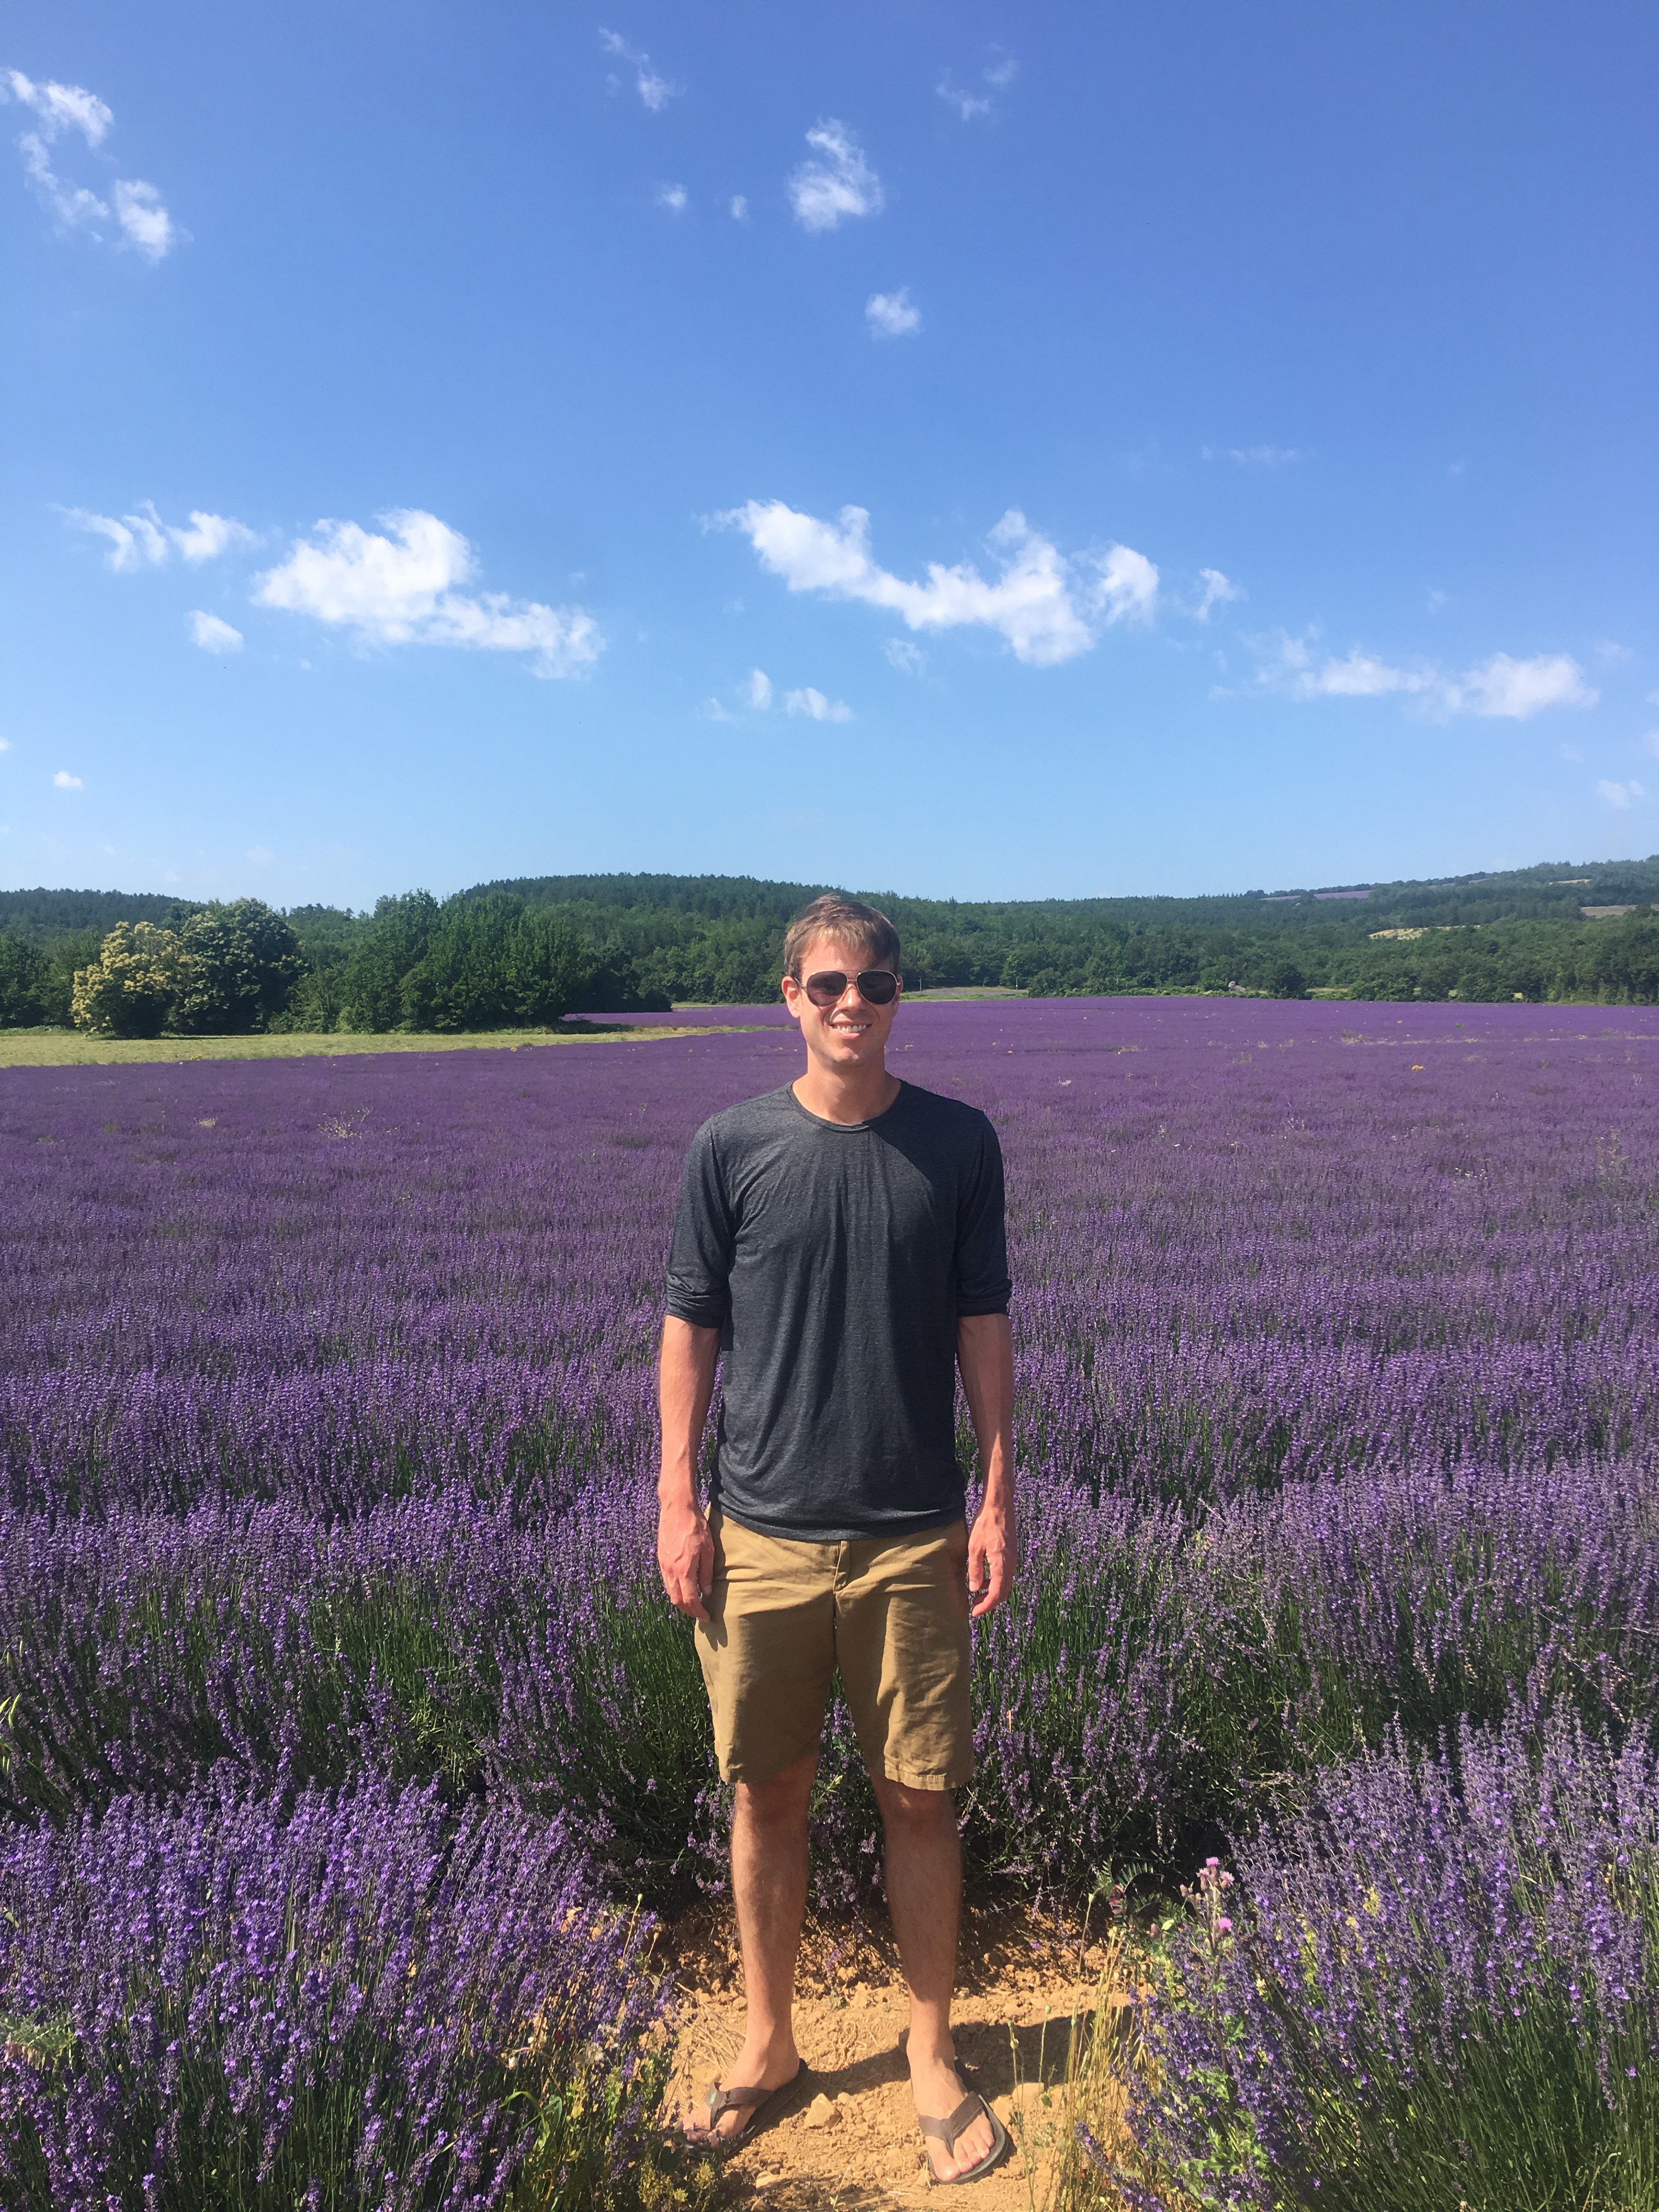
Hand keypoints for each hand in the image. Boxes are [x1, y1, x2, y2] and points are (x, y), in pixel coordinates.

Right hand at [657, 1493, 714, 1621]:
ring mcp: (663, 1565)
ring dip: (680, 1602)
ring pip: (669, 1592)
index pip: (690, 1599)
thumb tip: (707, 1592)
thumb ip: (706, 1573)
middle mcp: (670, 1570)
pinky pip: (666, 1581)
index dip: (698, 1611)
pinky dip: (674, 1590)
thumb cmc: (696, 1526)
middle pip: (677, 1600)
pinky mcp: (660, 1559)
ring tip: (693, 1604)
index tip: (707, 1617)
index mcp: (684, 1569)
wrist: (677, 1508)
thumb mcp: (708, 1549)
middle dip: (688, 1610)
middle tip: (700, 1613)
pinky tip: (684, 1588)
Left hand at [967, 1499, 1015, 1618]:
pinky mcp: (1011, 1555)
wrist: (999, 1506)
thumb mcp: (974, 1547)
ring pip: (1005, 1585)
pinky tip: (983, 1581)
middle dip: (989, 1603)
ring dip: (992, 1593)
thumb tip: (974, 1590)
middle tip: (974, 1608)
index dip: (986, 1606)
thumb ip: (975, 1570)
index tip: (974, 1613)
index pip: (997, 1594)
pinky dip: (996, 1583)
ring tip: (976, 1597)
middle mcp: (1011, 1565)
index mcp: (1002, 1564)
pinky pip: (1005, 1575)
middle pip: (1004, 1593)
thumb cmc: (985, 1524)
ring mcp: (1013, 1560)